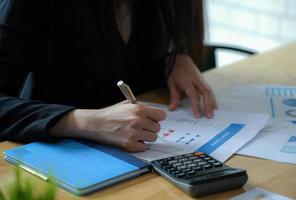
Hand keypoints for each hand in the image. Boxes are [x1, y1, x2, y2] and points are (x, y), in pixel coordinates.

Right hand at [49, 102, 165, 151]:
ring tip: (137, 133)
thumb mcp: (127, 104)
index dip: (157, 118)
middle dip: (151, 127)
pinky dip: (140, 144)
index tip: (154, 119)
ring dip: (147, 136)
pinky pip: (145, 146)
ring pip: (153, 138)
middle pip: (157, 128)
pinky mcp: (130, 144)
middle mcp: (138, 121)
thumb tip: (155, 114)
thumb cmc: (111, 114)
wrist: (97, 124)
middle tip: (142, 127)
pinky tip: (133, 139)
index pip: (161, 115)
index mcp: (139, 109)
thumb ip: (142, 108)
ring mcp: (134, 134)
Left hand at [167, 54, 216, 117]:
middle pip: (206, 92)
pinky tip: (213, 106)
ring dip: (212, 102)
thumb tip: (172, 108)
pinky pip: (209, 89)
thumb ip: (173, 96)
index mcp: (187, 80)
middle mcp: (196, 79)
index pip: (193, 94)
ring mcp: (201, 79)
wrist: (180, 59)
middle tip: (209, 116)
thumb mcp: (171, 83)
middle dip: (208, 105)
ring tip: (213, 113)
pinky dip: (212, 98)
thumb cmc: (174, 71)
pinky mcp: (203, 80)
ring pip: (210, 91)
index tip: (197, 115)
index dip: (196, 105)